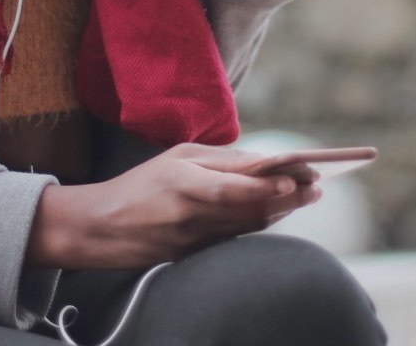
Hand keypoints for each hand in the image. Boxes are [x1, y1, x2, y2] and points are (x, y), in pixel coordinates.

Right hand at [25, 143, 321, 269]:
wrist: (99, 229)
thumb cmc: (142, 183)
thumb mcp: (176, 157)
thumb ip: (219, 159)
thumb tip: (262, 162)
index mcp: (181, 181)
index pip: (232, 185)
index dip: (267, 186)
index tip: (298, 177)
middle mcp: (189, 212)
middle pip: (248, 209)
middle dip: (287, 199)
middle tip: (317, 188)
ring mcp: (191, 240)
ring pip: (246, 227)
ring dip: (280, 212)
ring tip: (307, 196)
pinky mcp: (192, 257)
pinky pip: (234, 239)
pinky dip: (258, 224)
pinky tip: (278, 212)